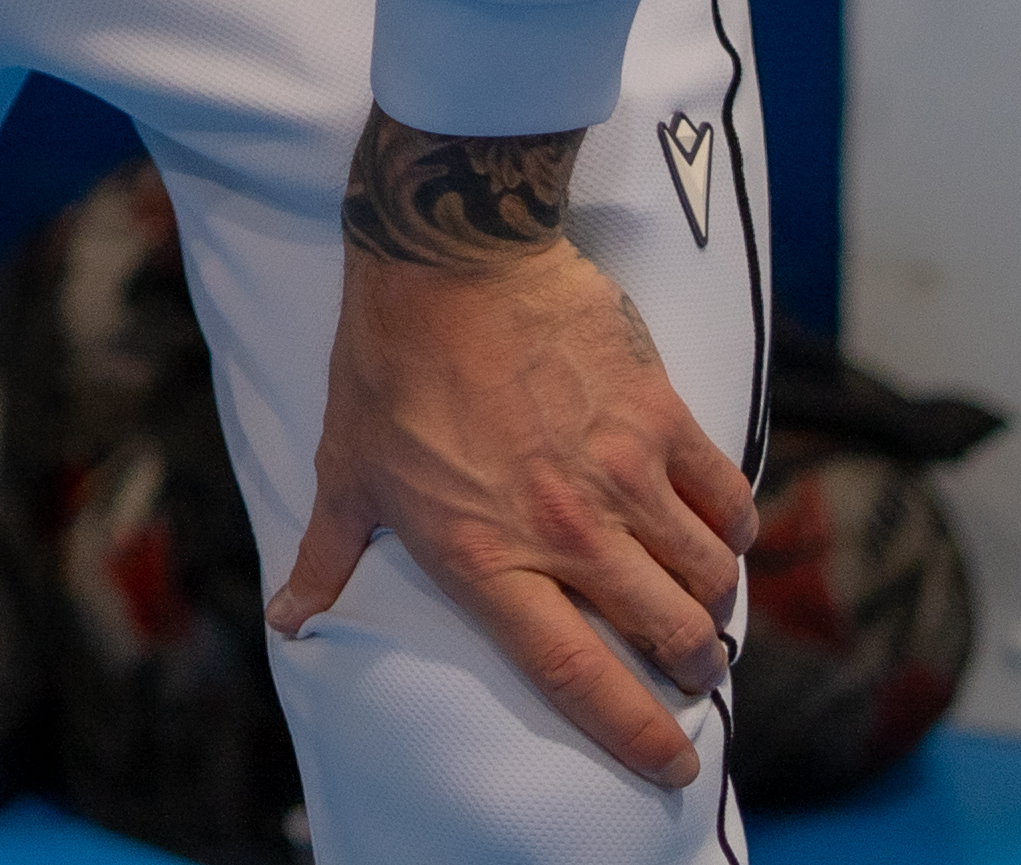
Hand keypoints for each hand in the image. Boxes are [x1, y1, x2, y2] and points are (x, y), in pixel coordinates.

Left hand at [275, 114, 753, 790]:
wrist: (448, 257)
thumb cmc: (388, 367)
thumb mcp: (346, 471)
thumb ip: (327, 556)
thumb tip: (289, 619)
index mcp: (488, 560)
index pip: (577, 677)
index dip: (633, 732)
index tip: (670, 762)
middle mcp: (565, 531)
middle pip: (665, 633)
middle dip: (690, 666)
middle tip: (691, 665)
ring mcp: (621, 474)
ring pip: (705, 573)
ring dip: (713, 601)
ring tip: (704, 603)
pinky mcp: (660, 413)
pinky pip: (724, 494)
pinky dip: (732, 525)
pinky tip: (720, 531)